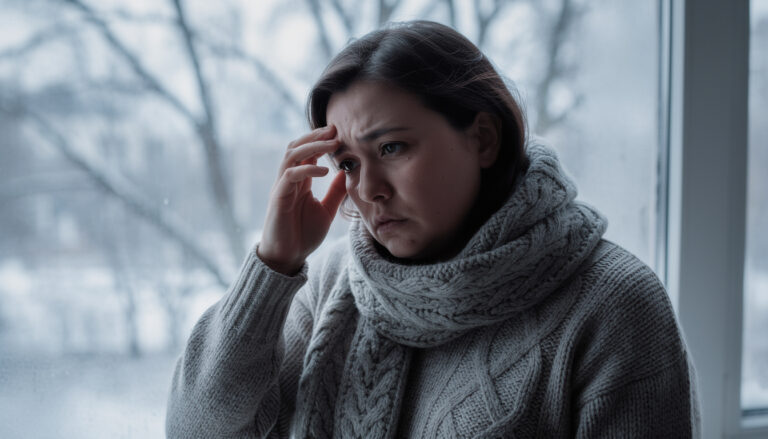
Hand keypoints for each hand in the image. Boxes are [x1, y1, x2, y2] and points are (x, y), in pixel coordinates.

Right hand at [257, 125, 346, 274]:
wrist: (287, 257)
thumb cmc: (303, 235)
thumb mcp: (327, 210)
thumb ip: (335, 192)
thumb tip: (347, 172)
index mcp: (300, 182)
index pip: (307, 153)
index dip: (321, 140)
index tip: (340, 132)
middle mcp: (288, 180)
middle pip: (296, 147)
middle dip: (315, 136)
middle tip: (335, 129)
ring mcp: (282, 187)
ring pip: (291, 156)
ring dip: (312, 146)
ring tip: (332, 143)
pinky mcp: (278, 198)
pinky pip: (290, 175)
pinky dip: (307, 169)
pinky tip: (324, 171)